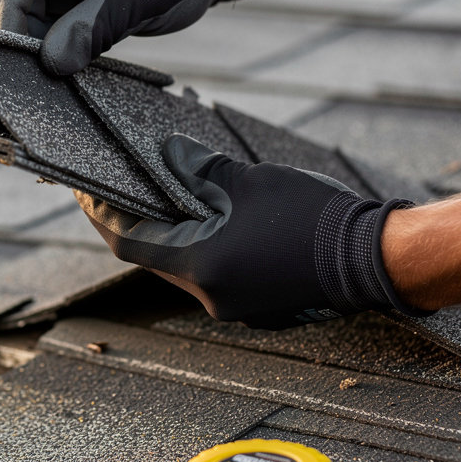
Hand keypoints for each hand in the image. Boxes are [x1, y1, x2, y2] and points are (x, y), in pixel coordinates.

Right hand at [0, 0, 263, 75]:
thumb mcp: (137, 1)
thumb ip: (91, 30)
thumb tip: (51, 65)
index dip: (9, 12)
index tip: (14, 54)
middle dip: (19, 28)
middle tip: (30, 70)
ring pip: (27, 6)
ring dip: (34, 37)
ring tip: (52, 68)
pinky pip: (46, 16)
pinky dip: (50, 40)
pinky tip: (63, 59)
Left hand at [74, 134, 421, 329]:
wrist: (376, 257)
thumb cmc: (315, 216)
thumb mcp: (249, 181)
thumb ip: (198, 169)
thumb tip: (166, 157)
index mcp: (204, 266)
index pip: (129, 241)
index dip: (102, 212)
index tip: (84, 187)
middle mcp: (210, 295)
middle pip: (150, 255)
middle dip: (130, 219)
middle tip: (114, 184)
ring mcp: (229, 305)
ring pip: (178, 264)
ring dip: (164, 232)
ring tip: (154, 193)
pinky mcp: (249, 303)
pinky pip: (206, 271)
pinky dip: (194, 243)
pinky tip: (198, 213)